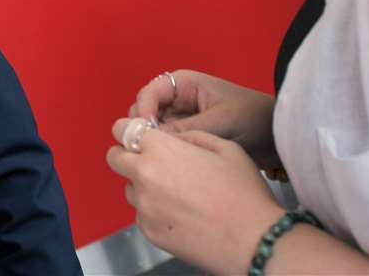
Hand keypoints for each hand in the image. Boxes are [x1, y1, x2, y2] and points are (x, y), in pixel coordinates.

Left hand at [107, 121, 283, 273]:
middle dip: (128, 155)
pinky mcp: (149, 231)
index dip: (130, 130)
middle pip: (114, 157)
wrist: (254, 240)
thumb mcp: (224, 146)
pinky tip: (181, 212)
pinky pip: (141, 214)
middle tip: (152, 161)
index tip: (140, 135)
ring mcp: (144, 206)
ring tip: (176, 192)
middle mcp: (144, 175)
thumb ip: (188, 135)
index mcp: (159, 149)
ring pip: (129, 188)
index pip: (122, 129)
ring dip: (142, 185)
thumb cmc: (243, 193)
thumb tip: (171, 138)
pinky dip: (154, 211)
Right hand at [128, 70, 279, 169]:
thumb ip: (186, 130)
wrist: (280, 138)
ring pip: (153, 129)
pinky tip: (170, 163)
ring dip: (155, 142)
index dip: (142, 112)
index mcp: (184, 84)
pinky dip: (166, 151)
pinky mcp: (188, 136)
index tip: (145, 135)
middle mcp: (178, 99)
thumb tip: (153, 141)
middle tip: (152, 150)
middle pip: (145, 111)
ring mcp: (182, 118)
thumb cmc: (254, 119)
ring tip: (162, 159)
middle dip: (145, 128)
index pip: (149, 93)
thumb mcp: (220, 122)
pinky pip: (167, 142)